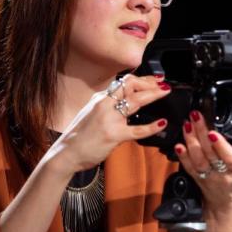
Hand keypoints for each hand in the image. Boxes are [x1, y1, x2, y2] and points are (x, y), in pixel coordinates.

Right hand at [48, 74, 171, 171]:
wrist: (66, 153)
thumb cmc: (79, 136)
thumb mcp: (91, 113)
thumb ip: (107, 106)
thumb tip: (123, 101)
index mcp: (100, 98)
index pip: (123, 82)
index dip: (141, 79)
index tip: (153, 79)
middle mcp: (104, 104)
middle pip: (130, 85)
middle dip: (150, 82)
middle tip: (163, 84)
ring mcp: (109, 119)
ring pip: (135, 101)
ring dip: (153, 95)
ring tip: (165, 92)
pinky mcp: (114, 135)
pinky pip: (137, 130)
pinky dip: (152, 127)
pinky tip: (161, 124)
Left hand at [174, 110, 231, 212]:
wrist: (227, 197)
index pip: (229, 156)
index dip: (220, 145)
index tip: (212, 132)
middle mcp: (223, 173)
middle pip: (210, 153)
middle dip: (201, 132)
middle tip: (195, 117)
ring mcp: (208, 176)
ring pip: (197, 159)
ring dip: (190, 140)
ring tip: (187, 125)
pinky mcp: (196, 177)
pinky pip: (188, 166)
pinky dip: (182, 155)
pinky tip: (178, 145)